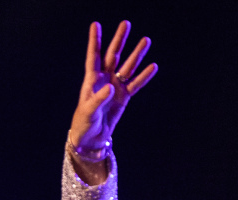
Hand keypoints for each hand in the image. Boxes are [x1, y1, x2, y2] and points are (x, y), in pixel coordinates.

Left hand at [70, 20, 157, 151]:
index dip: (95, 41)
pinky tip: (152, 66)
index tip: (96, 25)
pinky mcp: (124, 97)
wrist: (91, 138)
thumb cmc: (84, 123)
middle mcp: (104, 80)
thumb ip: (99, 99)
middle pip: (113, 55)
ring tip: (146, 40)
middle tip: (126, 23)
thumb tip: (111, 88)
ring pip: (127, 67)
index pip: (93, 56)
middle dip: (119, 40)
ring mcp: (115, 87)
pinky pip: (136, 84)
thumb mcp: (89, 111)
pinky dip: (144, 76)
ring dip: (136, 54)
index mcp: (91, 80)